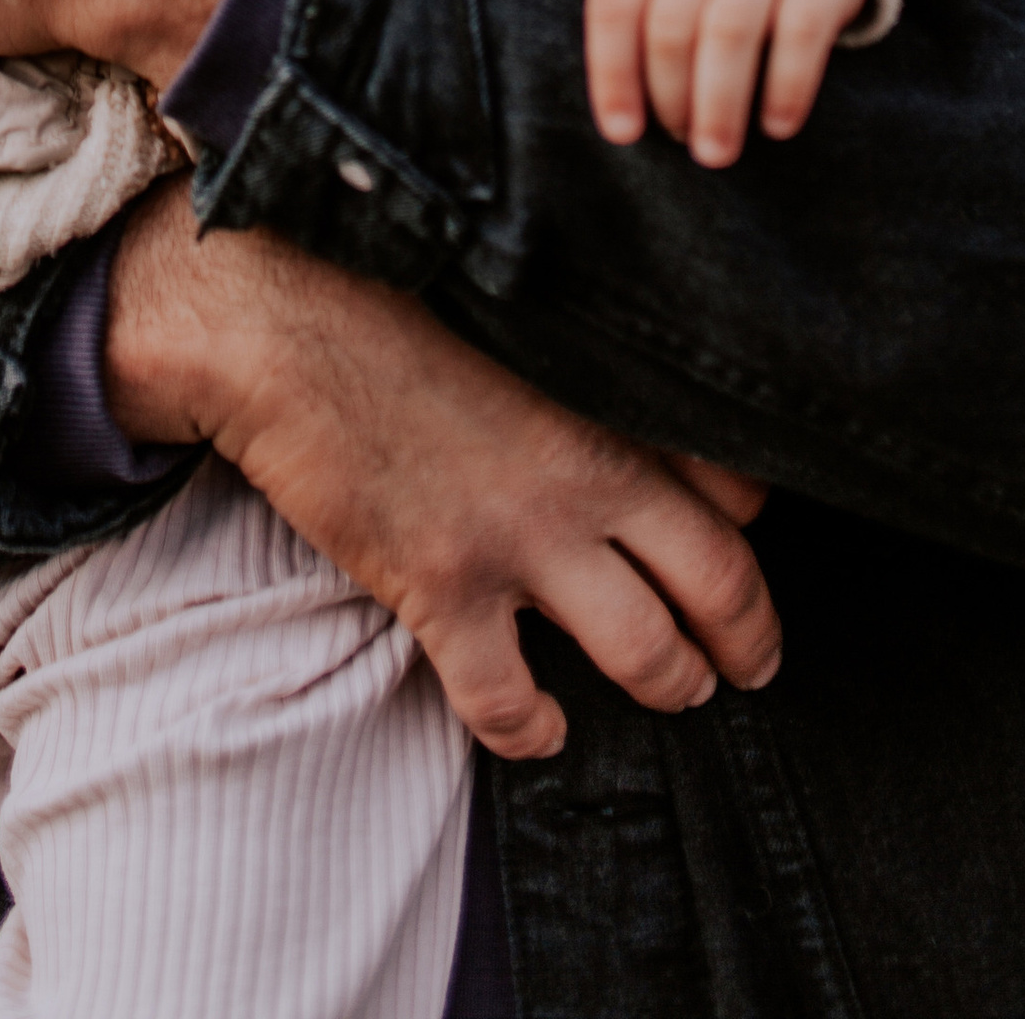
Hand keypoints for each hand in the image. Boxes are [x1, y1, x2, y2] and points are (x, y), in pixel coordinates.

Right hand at [105, 182, 778, 759]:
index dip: (748, 521)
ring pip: (647, 655)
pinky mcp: (441, 587)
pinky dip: (535, 732)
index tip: (738, 534)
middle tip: (750, 662)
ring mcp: (517, 536)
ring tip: (678, 689)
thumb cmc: (388, 292)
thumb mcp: (518, 307)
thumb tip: (633, 393)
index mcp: (607, 393)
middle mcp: (584, 470)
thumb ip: (589, 355)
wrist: (274, 319)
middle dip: (749, 638)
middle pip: (723, 582)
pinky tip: (544, 728)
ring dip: (674, 683)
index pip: (737, 481)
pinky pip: (510, 703)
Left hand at [584, 0, 869, 167]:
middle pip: (671, 25)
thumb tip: (625, 120)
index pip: (614, 4)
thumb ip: (637, 18)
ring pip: (729, 32)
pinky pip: (800, 35)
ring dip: (719, 104)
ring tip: (715, 153)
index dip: (612, 74)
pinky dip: (786, 87)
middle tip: (680, 141)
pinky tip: (776, 126)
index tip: (621, 133)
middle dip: (670, 97)